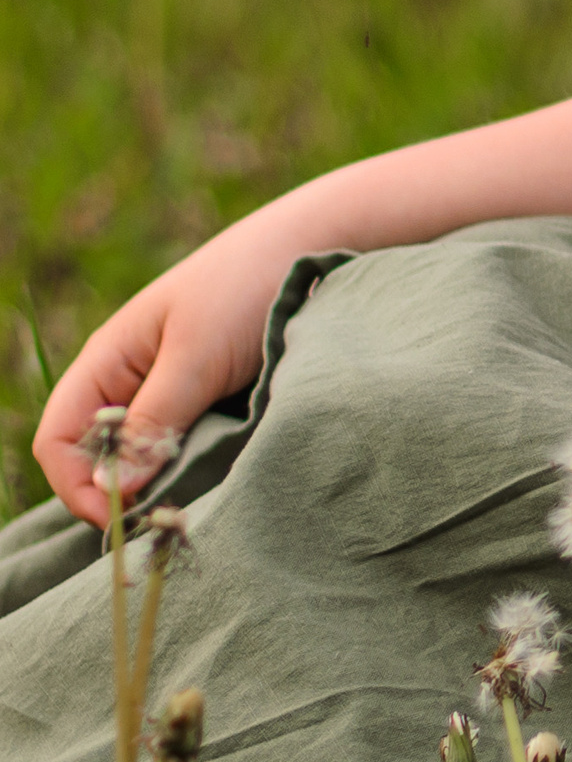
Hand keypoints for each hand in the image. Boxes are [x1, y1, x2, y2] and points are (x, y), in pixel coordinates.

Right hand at [34, 201, 319, 528]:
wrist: (322, 243)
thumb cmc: (249, 284)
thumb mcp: (198, 353)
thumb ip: (156, 419)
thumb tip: (114, 488)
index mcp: (109, 361)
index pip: (58, 440)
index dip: (77, 484)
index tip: (125, 515)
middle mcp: (133, 379)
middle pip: (100, 458)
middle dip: (125, 492)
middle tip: (167, 518)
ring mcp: (176, 390)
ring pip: (149, 458)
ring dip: (167, 482)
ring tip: (199, 500)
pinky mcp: (217, 399)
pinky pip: (192, 446)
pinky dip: (202, 465)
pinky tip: (225, 475)